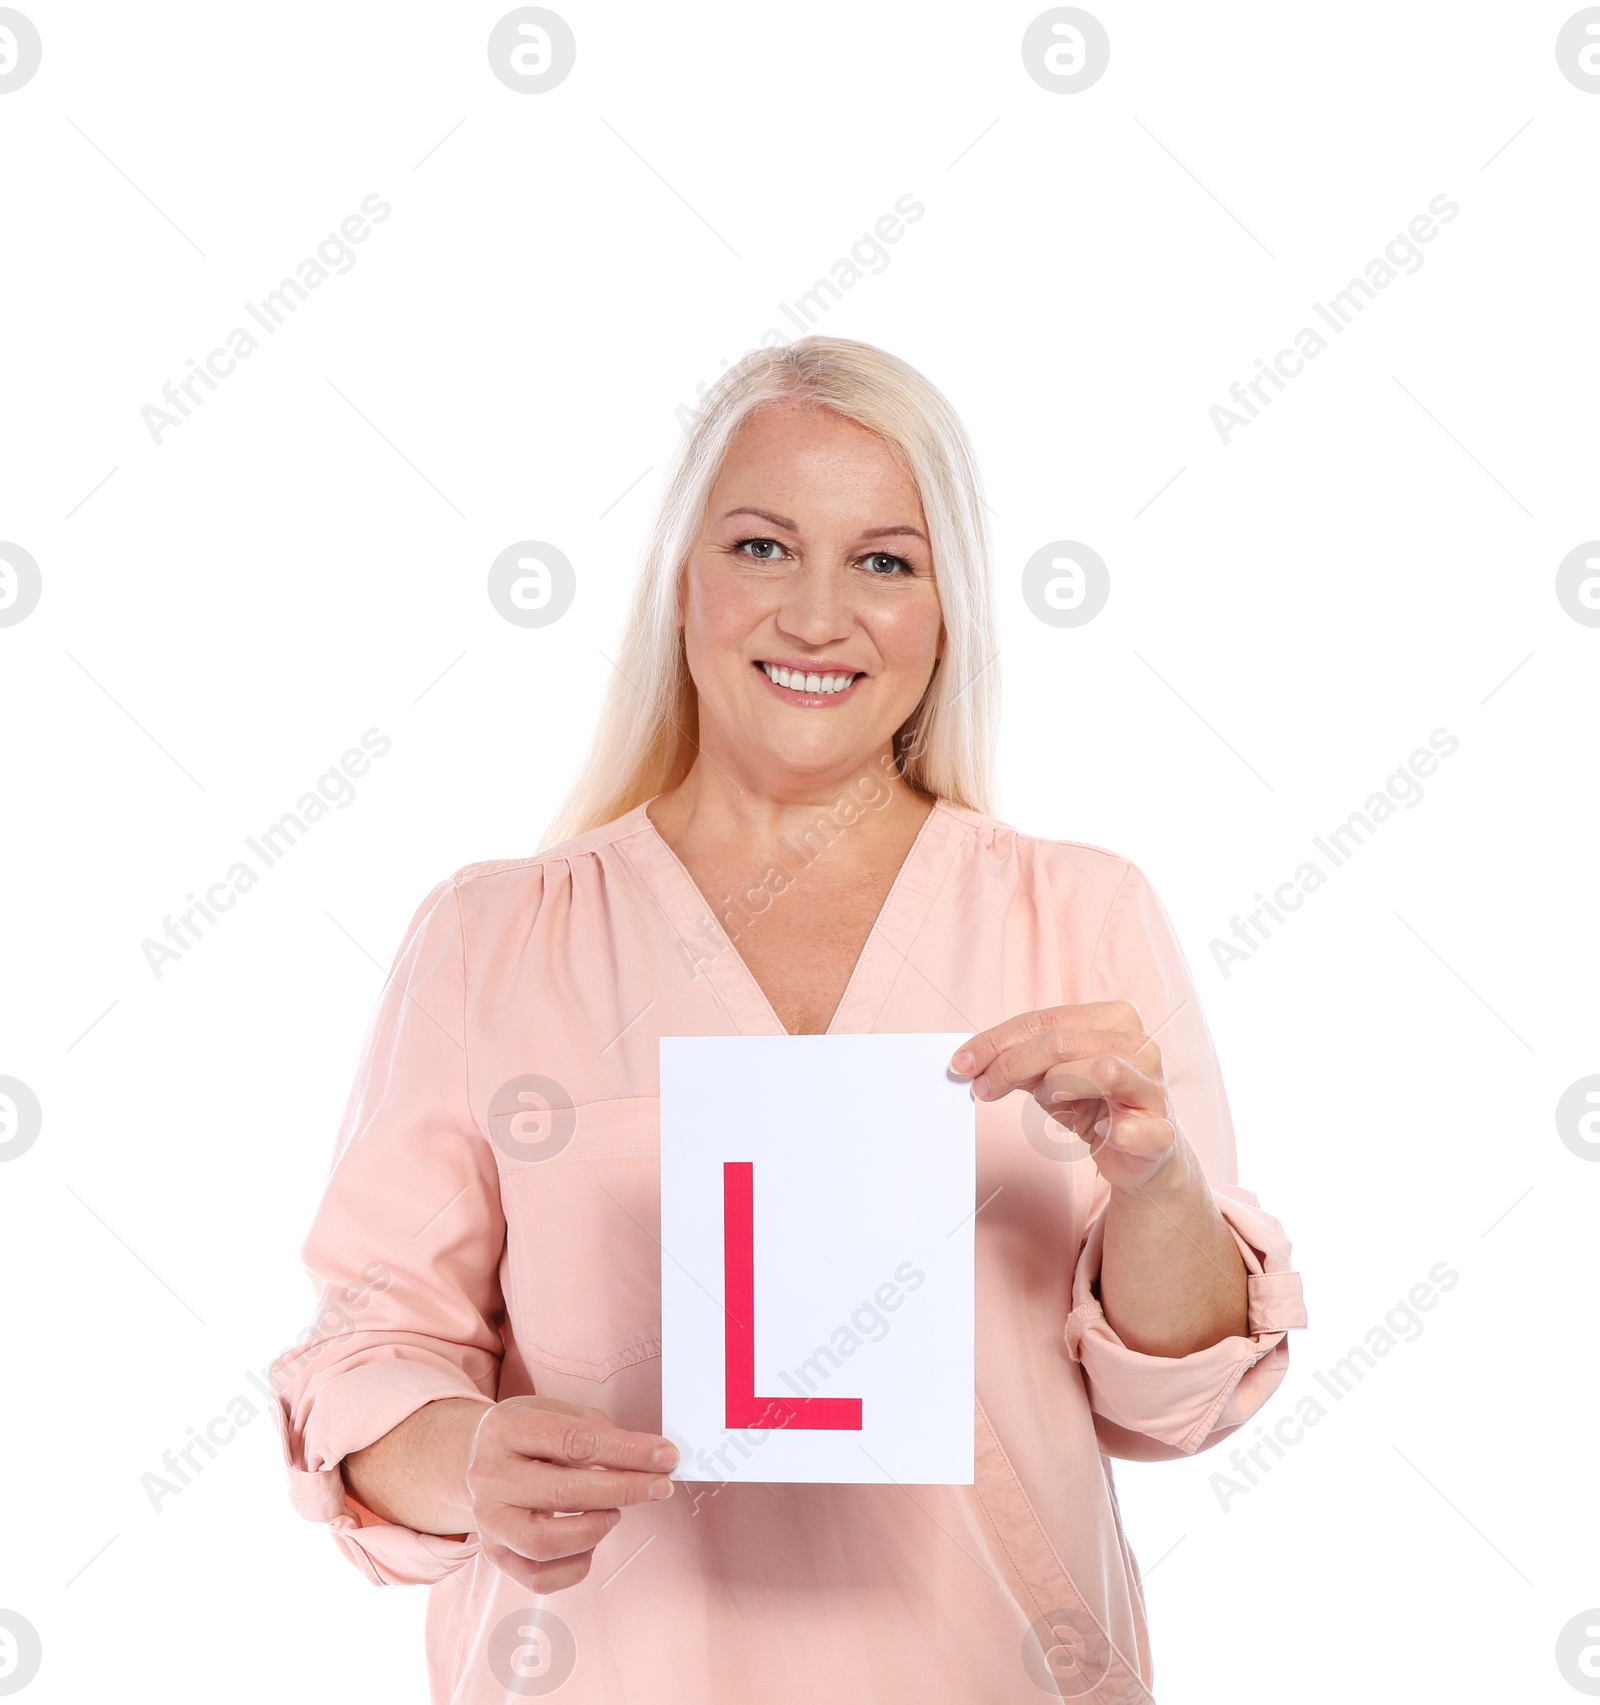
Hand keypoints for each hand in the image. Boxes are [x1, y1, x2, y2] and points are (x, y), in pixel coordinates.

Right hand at [466, 1396, 678, 1592]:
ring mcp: (488, 1519)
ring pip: (544, 1542)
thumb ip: (598, 1433)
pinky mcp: (494, 1554)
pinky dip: (575, 1566)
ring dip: (594, 1529)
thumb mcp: (557, 1412)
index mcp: (506, 1428)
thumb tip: (649, 1459)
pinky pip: (538, 1577)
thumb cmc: (529, 1435)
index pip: (575, 1441)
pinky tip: (590, 1542)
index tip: (665, 1457)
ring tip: (613, 1513)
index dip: (627, 1451)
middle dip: (623, 1490)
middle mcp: (489, 1476)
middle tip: (658, 1487)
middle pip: (563, 1492)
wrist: (477, 1458)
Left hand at [950, 1001, 1180, 1195]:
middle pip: (1063, 1042)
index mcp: (1114, 1019)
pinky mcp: (1161, 1132)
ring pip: (1101, 1070)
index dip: (997, 1041)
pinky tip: (1101, 1131)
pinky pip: (1140, 1129)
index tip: (961, 1062)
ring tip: (1048, 1100)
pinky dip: (1117, 1131)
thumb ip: (1017, 1061)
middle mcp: (1140, 1045)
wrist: (1141, 1153)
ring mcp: (1154, 1088)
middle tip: (982, 1088)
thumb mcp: (1049, 1075)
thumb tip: (969, 1061)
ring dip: (1059, 1087)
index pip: (1046, 1020)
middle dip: (1011, 1064)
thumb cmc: (1093, 1103)